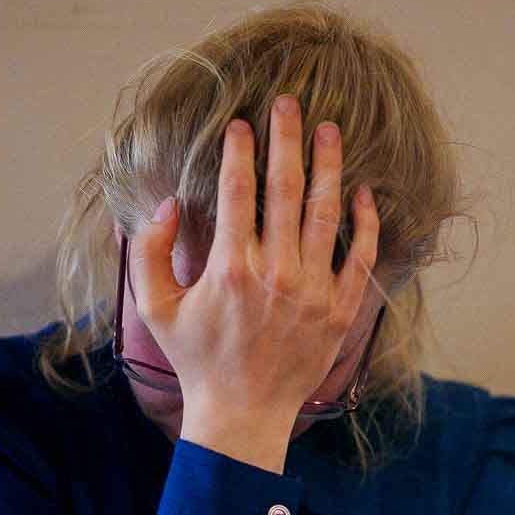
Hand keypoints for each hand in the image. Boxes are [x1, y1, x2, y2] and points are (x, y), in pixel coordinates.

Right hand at [127, 94, 380, 427]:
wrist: (243, 412)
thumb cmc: (197, 359)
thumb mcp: (155, 308)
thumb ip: (150, 252)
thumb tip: (168, 204)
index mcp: (230, 268)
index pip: (239, 190)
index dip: (241, 150)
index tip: (241, 123)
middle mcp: (276, 274)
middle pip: (286, 188)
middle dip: (288, 138)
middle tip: (290, 103)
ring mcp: (314, 292)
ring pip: (326, 213)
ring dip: (328, 166)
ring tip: (329, 130)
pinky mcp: (341, 311)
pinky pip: (360, 256)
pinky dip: (364, 221)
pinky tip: (362, 191)